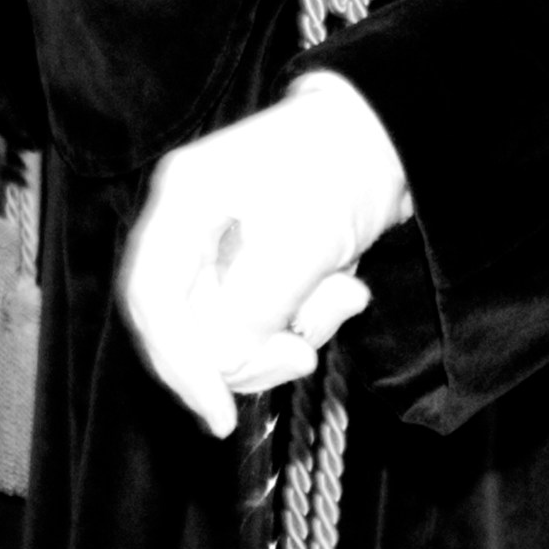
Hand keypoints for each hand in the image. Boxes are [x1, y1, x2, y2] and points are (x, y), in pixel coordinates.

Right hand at [119, 72, 414, 435]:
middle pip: (189, 327)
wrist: (398, 132)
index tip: (220, 416)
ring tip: (343, 297)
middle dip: (252, 351)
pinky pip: (269, 320)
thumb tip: (223, 366)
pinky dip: (311, 316)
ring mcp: (225, 247)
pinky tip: (346, 287)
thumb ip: (252, 311)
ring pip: (235, 332)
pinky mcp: (261, 265)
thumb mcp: (299, 241)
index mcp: (182, 201)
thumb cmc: (343, 167)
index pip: (149, 299)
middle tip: (303, 357)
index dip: (178, 365)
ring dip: (295, 330)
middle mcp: (191, 226)